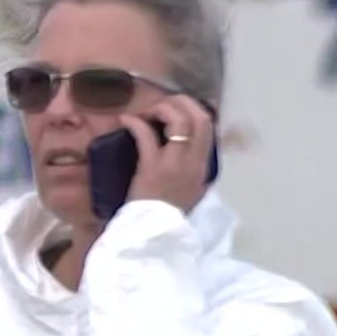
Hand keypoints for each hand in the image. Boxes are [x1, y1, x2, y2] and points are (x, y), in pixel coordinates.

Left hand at [121, 95, 212, 213]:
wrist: (153, 232)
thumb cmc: (167, 212)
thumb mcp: (190, 189)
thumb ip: (191, 169)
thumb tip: (185, 149)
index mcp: (203, 166)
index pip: (210, 127)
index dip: (195, 109)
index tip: (178, 108)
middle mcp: (194, 162)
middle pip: (200, 117)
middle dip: (182, 102)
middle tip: (162, 104)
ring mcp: (175, 163)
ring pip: (180, 121)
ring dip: (162, 109)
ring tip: (146, 112)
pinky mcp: (152, 167)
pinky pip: (147, 135)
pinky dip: (135, 123)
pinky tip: (126, 120)